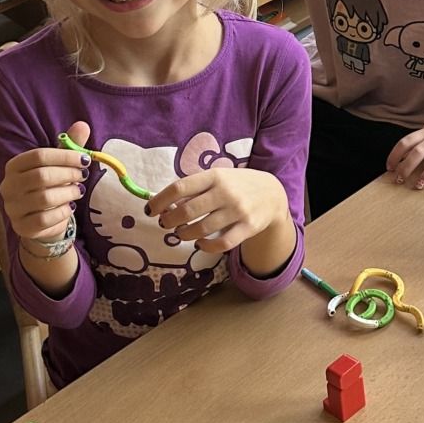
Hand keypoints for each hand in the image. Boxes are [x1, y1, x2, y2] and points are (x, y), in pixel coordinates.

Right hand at [0, 119, 88, 248]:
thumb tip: (83, 125)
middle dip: (68, 174)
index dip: (65, 156)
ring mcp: (13, 208)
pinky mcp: (21, 227)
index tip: (84, 159)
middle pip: (41, 176)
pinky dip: (63, 212)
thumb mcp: (58, 165)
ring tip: (78, 190)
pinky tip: (69, 207)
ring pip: (44, 198)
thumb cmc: (50, 186)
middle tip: (82, 175)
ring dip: (68, 193)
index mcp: (14, 166)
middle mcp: (8, 186)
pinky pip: (45, 219)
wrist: (42, 221)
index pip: (39, 156)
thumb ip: (69, 146)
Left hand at [147, 165, 289, 255]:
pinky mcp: (248, 227)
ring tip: (181, 234)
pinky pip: (221, 243)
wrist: (272, 194)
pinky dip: (206, 246)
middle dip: (169, 221)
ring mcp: (238, 211)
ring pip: (201, 229)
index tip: (151, 209)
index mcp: (214, 176)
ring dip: (184, 235)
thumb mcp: (218, 177)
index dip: (160, 200)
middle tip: (165, 224)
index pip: (180, 187)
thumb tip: (163, 204)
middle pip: (187, 211)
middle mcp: (225, 192)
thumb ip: (195, 188)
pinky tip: (200, 244)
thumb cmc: (237, 185)